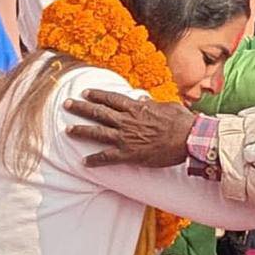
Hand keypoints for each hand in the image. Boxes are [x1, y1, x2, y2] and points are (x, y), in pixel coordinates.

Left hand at [65, 89, 195, 166]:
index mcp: (136, 108)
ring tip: (68, 130)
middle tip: (67, 104)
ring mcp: (126, 137)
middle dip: (81, 108)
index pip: (111, 99)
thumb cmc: (181, 121)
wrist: (187, 138)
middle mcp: (127, 121)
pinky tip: (84, 162)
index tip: (85, 92)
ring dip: (81, 130)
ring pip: (98, 132)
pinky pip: (107, 157)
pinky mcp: (129, 154)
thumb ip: (152, 102)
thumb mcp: (167, 106)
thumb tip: (143, 97)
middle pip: (99, 112)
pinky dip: (95, 160)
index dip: (97, 95)